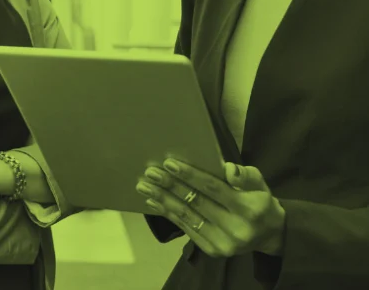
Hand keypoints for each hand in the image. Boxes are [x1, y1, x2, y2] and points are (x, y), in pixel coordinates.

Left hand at [137, 158, 286, 257]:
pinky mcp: (213, 251)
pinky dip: (168, 214)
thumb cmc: (260, 202)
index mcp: (248, 209)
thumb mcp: (260, 184)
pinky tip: (154, 202)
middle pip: (196, 203)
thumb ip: (246, 175)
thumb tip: (228, 169)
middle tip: (150, 173)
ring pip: (187, 217)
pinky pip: (186, 228)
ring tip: (143, 187)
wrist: (269, 236)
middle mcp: (236, 229)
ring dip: (162, 200)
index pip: (214, 189)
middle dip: (170, 186)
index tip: (168, 163)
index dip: (190, 176)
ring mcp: (223, 243)